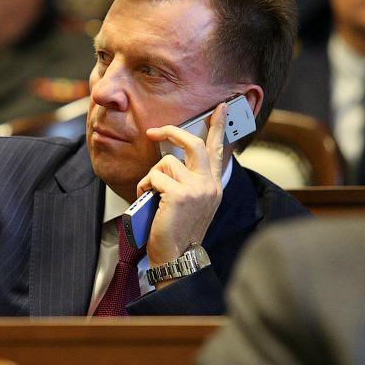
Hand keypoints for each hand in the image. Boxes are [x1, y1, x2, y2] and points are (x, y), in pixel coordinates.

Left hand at [136, 103, 225, 285]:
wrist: (177, 257)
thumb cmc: (177, 231)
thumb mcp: (191, 204)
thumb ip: (188, 182)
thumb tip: (170, 163)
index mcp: (213, 186)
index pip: (218, 150)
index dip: (218, 126)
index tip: (220, 107)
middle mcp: (209, 184)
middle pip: (193, 143)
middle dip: (171, 132)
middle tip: (154, 131)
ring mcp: (196, 188)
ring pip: (166, 163)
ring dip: (151, 176)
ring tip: (149, 194)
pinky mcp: (179, 194)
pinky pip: (155, 177)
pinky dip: (144, 186)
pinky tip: (146, 200)